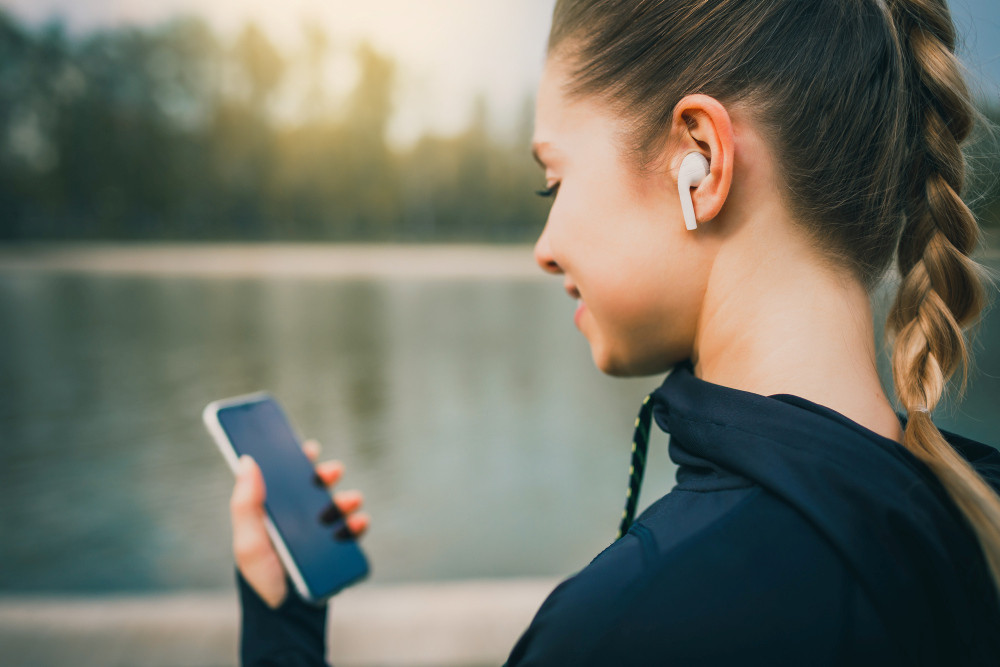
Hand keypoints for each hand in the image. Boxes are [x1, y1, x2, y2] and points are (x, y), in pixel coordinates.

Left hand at [229, 439, 369, 607]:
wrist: (285, 617)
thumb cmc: (261, 578)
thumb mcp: (249, 541)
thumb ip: (246, 502)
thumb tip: (247, 460)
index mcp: (271, 513)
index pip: (282, 478)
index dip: (295, 460)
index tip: (308, 447)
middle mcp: (295, 521)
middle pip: (313, 488)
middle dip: (326, 475)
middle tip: (332, 471)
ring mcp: (316, 535)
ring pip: (336, 507)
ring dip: (347, 499)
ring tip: (350, 501)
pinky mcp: (334, 551)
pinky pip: (351, 531)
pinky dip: (357, 524)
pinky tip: (358, 523)